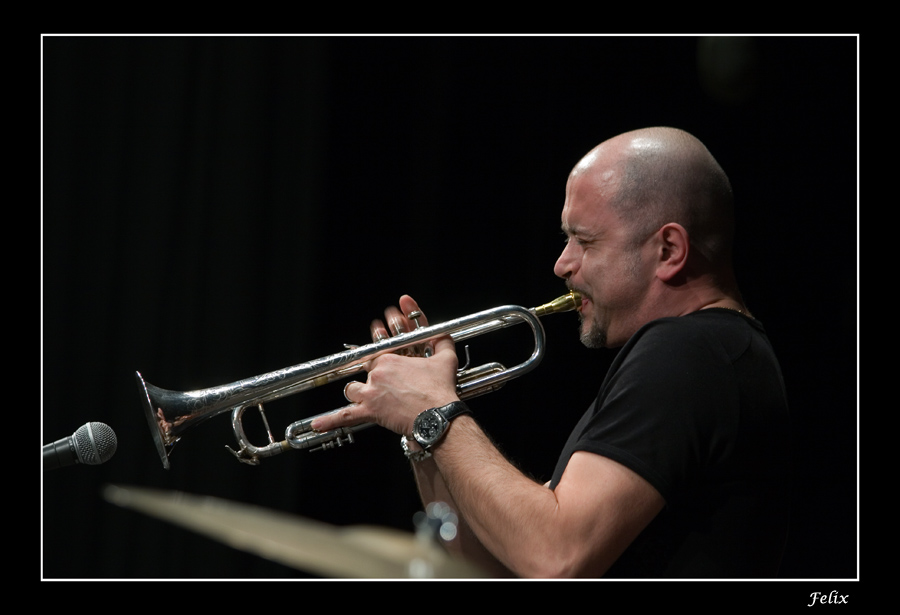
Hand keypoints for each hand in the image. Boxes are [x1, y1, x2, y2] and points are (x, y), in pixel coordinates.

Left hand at [311, 295, 459, 436]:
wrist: (438, 415)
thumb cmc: (440, 389)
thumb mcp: (445, 359)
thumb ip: (442, 341)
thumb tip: (445, 332)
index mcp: (390, 358)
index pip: (377, 353)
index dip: (378, 353)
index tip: (378, 348)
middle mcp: (377, 372)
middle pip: (365, 372)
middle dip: (374, 379)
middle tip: (387, 386)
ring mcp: (371, 392)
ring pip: (352, 390)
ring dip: (357, 394)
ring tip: (367, 399)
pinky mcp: (370, 411)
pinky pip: (345, 416)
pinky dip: (329, 421)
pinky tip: (316, 425)